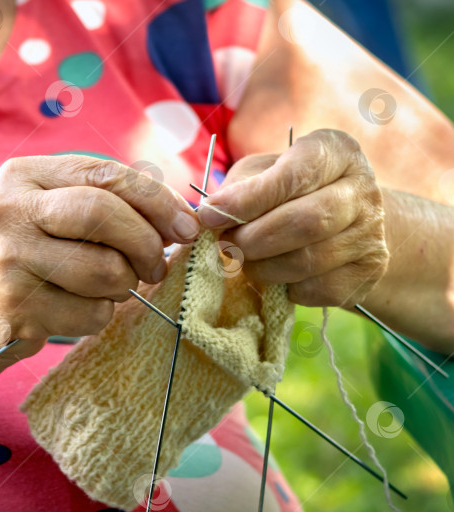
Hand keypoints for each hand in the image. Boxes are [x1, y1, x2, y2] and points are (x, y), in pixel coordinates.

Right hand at [0, 155, 200, 360]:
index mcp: (23, 176)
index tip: (187, 227)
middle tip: (155, 265)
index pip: (105, 174)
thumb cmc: (27, 252)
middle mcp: (9, 212)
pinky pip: (90, 314)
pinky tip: (77, 309)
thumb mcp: (52, 211)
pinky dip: (99, 315)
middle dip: (146, 243)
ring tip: (109, 287)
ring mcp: (7, 261)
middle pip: (101, 215)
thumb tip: (184, 221)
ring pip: (104, 270)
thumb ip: (107, 202)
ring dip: (124, 286)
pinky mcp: (13, 309)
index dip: (157, 201)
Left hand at [197, 129, 388, 307]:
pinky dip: (284, 288)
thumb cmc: (291, 190)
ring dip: (261, 267)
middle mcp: (363, 189)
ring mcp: (372, 233)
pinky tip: (275, 274)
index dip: (247, 199)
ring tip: (244, 260)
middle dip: (252, 239)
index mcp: (336, 152)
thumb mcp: (263, 172)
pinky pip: (316, 290)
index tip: (209, 216)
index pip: (294, 176)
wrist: (346, 222)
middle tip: (225, 244)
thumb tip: (209, 215)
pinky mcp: (368, 272)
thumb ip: (238, 187)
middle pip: (305, 222)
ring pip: (307, 261)